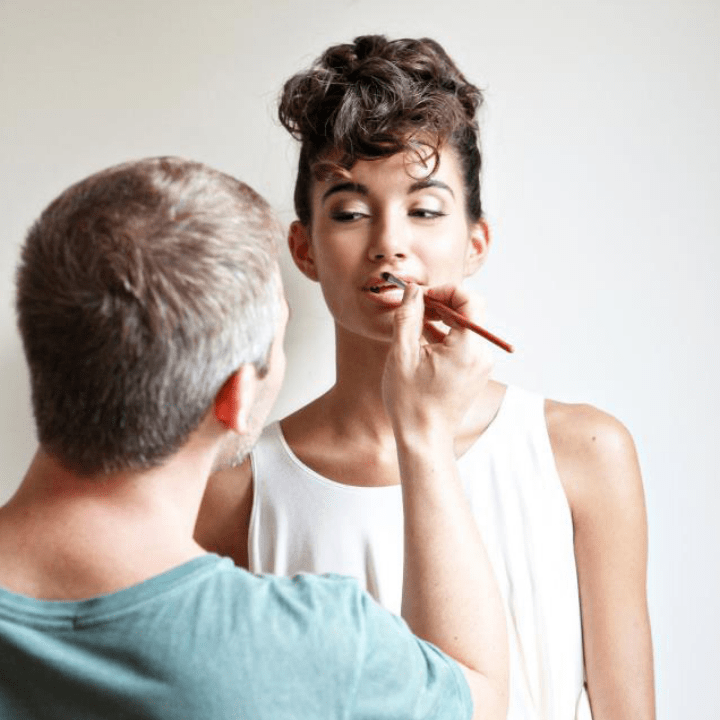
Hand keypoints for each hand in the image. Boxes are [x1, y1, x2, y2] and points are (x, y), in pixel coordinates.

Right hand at [381, 283, 492, 445]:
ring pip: (467, 327)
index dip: (446, 291)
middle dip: (443, 303)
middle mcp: (481, 355)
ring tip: (416, 325)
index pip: (470, 300)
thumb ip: (409, 316)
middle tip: (416, 307)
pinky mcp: (475, 373)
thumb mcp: (402, 354)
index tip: (422, 297)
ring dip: (443, 319)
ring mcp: (481, 365)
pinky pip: (465, 343)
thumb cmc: (410, 401)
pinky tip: (424, 342)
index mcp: (466, 349)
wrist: (424, 439)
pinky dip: (447, 336)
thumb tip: (413, 290)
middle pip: (470, 312)